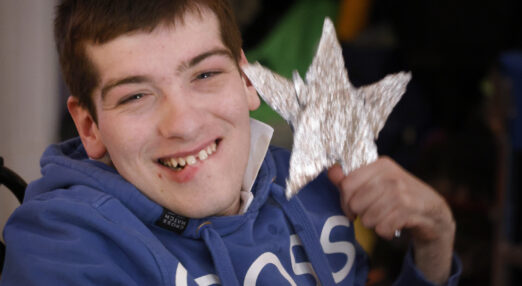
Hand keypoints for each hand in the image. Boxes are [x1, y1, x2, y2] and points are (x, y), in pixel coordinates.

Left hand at [327, 156, 454, 283]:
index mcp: (381, 165)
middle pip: (355, 203)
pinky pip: (382, 228)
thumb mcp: (377, 183)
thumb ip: (352, 179)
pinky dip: (384, 232)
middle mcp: (391, 175)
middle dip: (360, 215)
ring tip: (384, 219)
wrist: (433, 212)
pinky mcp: (409, 209)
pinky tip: (393, 227)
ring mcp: (401, 191)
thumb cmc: (399, 197)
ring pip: (368, 217)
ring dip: (373, 225)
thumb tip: (331, 172)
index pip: (347, 184)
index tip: (351, 208)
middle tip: (372, 214)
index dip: (345, 201)